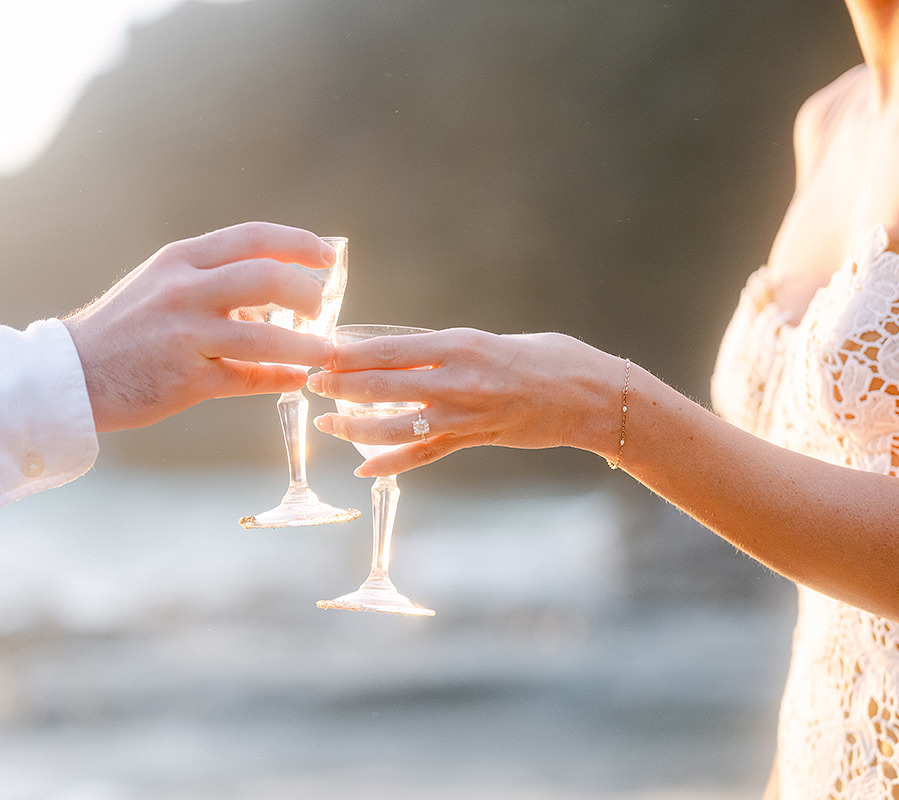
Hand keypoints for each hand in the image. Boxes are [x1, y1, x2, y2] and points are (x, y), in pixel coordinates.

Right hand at [62, 221, 335, 431]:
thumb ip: (213, 279)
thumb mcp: (162, 284)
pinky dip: (278, 379)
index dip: (299, 243)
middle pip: (267, 280)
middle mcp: (183, 291)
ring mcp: (185, 337)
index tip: (327, 257)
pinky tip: (294, 379)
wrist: (72, 375)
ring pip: (266, 339)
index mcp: (181, 260)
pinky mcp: (185, 381)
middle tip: (322, 308)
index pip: (253, 237)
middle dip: (308, 294)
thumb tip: (273, 290)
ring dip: (306, 346)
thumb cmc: (125, 328)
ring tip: (324, 352)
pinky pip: (248, 380)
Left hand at [307, 328, 627, 475]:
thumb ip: (446, 350)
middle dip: (339, 386)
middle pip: (382, 386)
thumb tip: (402, 355)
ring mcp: (464, 415)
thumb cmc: (546, 357)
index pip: (389, 350)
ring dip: (354, 426)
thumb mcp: (489, 340)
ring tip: (326, 423)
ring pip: (395, 425)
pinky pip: (423, 455)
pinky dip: (390, 463)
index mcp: (459, 345)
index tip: (318, 352)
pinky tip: (362, 468)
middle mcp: (457, 381)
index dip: (347, 355)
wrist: (590, 396)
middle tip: (308, 382)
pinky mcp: (473, 440)